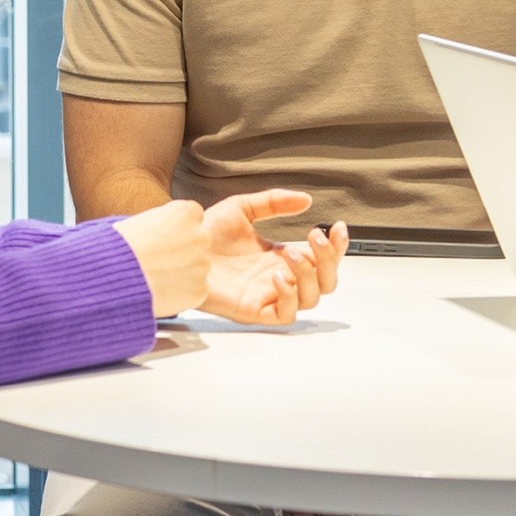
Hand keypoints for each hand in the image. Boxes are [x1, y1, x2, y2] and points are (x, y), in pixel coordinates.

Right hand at [111, 199, 211, 317]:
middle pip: (198, 243)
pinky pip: (194, 292)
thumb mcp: (141, 221)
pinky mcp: (199, 290)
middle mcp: (201, 236)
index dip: (173, 231)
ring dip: (182, 274)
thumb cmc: (117, 247)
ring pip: (196, 269)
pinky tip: (160, 292)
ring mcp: (202, 264)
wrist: (112, 275)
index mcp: (188, 212)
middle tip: (157, 261)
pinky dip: (180, 295)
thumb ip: (163, 225)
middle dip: (183, 252)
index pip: (191, 218)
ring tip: (154, 278)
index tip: (159, 240)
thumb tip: (166, 233)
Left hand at [199, 190, 350, 325]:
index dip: (336, 245)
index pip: (321, 257)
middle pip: (325, 281)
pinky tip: (277, 276)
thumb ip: (274, 202)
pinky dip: (288, 297)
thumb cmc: (204, 235)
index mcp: (279, 256)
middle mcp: (279, 277)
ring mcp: (267, 295)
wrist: (178, 249)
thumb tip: (305, 200)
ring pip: (311, 299)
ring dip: (310, 275)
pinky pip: (285, 315)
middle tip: (318, 239)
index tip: (337, 227)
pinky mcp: (253, 310)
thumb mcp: (243, 208)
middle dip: (330, 260)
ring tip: (293, 254)